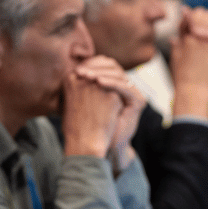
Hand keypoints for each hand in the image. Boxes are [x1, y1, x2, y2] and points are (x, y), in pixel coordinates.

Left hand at [74, 56, 144, 170]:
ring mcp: (133, 92)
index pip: (104, 64)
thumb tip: (68, 70)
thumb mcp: (82, 100)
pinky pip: (124, 87)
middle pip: (112, 65)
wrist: (99, 145)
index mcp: (112, 82)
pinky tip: (98, 82)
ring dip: (101, 73)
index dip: (91, 63)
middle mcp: (124, 85)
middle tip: (80, 71)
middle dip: (95, 66)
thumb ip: (80, 84)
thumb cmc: (86, 123)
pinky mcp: (138, 101)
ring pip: (117, 74)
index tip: (76, 69)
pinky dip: (111, 82)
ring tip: (86, 75)